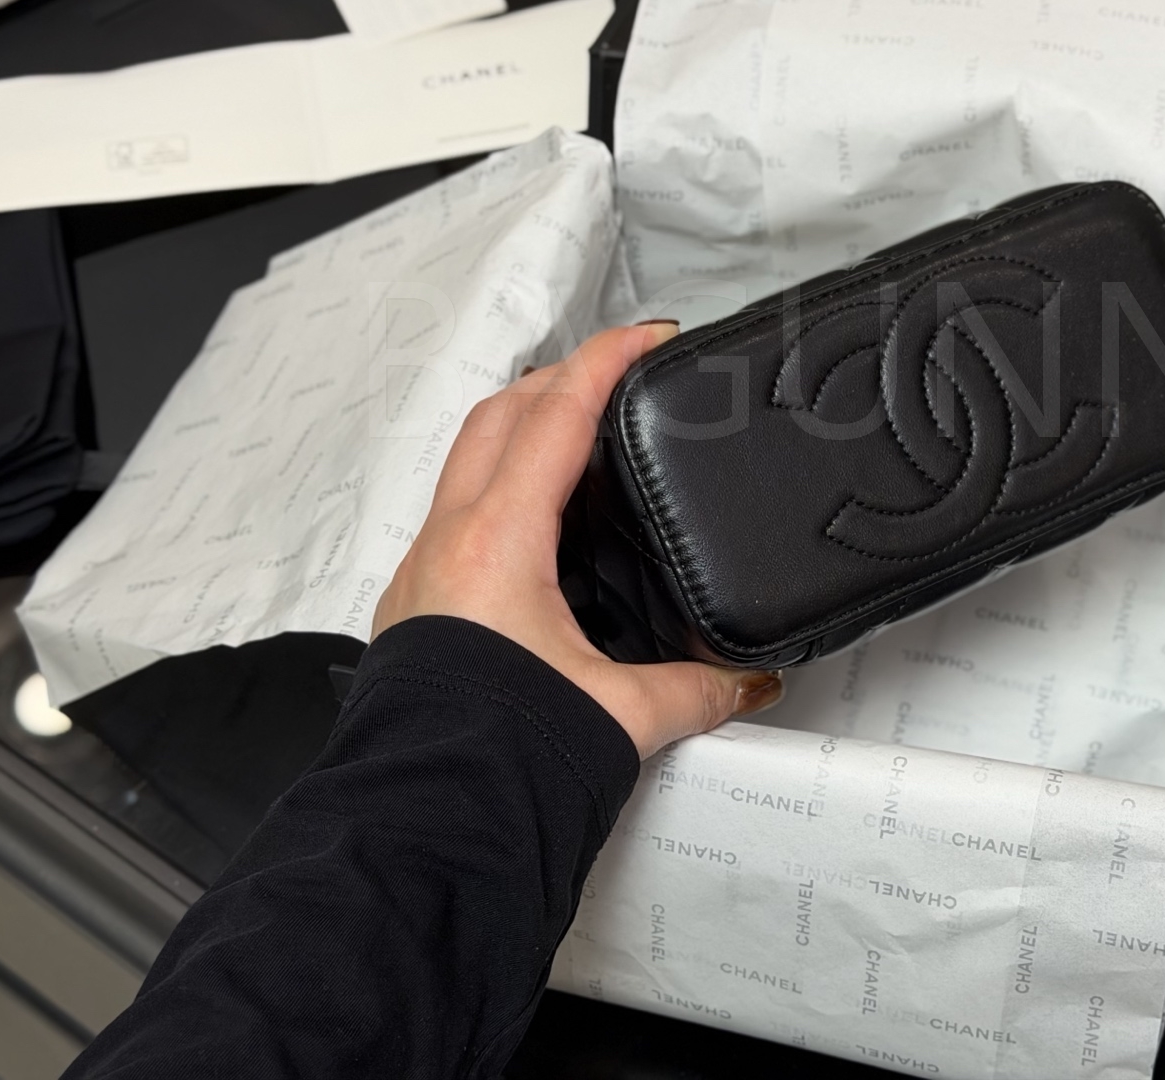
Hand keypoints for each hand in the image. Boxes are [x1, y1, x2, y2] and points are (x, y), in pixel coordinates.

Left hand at [372, 323, 781, 756]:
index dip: (607, 362)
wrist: (420, 829)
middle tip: (618, 375)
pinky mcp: (417, 607)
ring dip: (522, 430)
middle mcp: (448, 545)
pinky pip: (456, 514)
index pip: (555, 416)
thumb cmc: (491, 763)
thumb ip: (698, 690)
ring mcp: (424, 573)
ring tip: (582, 437)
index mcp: (497, 544)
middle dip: (560, 378)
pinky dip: (499, 489)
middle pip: (499, 415)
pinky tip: (540, 527)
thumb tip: (747, 680)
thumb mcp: (620, 714)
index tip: (649, 337)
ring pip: (467, 461)